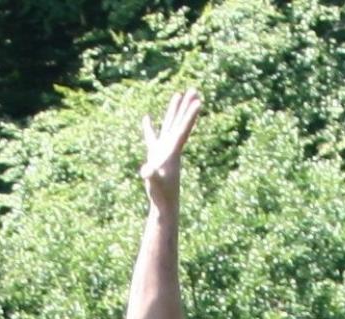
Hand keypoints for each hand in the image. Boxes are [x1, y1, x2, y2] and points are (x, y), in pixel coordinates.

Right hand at [140, 88, 201, 207]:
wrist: (164, 203)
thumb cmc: (161, 194)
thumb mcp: (155, 183)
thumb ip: (151, 175)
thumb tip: (146, 170)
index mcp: (173, 152)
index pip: (183, 130)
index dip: (190, 116)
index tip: (198, 101)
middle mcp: (171, 147)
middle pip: (180, 122)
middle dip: (186, 106)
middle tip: (194, 89)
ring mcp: (163, 150)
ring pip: (169, 125)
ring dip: (174, 110)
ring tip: (178, 94)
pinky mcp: (155, 155)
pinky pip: (152, 137)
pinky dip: (148, 127)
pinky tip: (146, 117)